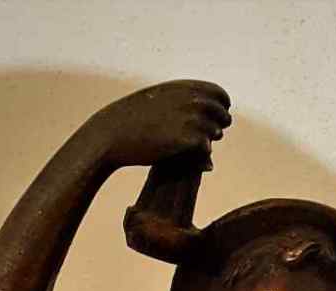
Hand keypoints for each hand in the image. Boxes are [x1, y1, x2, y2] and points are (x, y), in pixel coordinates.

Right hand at [87, 81, 231, 170]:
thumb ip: (179, 100)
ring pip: (215, 133)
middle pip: (222, 115)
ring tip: (191, 147)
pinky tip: (187, 157)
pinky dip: (199, 154)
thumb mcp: (157, 99)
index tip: (214, 120)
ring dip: (207, 142)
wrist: (112, 134)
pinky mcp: (185, 140)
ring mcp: (190, 119)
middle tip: (206, 139)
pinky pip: (205, 148)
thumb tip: (197, 104)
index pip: (220, 95)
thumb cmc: (132, 119)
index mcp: (184, 87)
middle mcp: (191, 100)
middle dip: (218, 127)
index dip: (221, 109)